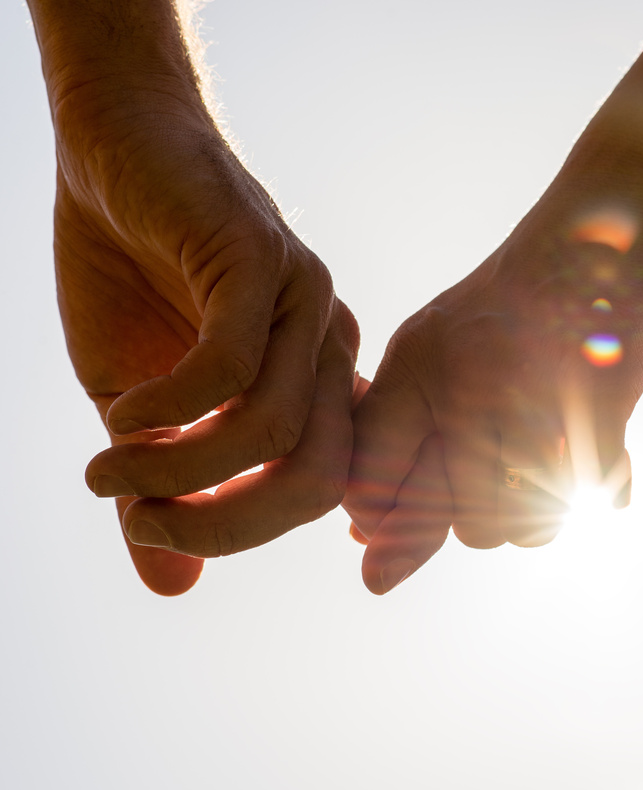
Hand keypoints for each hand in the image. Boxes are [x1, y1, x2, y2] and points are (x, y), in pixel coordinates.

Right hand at [54, 83, 358, 593]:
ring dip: (181, 472)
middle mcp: (329, 345)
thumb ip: (164, 491)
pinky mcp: (261, 257)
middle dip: (227, 525)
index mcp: (316, 381)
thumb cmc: (132, 273)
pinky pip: (233, 364)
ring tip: (109, 472)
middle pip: (318, 479)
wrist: (114, 147)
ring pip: (275, 431)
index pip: (318, 490)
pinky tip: (125, 412)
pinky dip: (172, 410)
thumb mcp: (140, 403)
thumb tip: (172, 587)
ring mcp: (305, 299)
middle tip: (142, 521)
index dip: (243, 531)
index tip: (155, 529)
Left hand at [344, 176, 642, 593]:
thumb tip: (370, 564)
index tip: (425, 518)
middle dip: (488, 518)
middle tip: (520, 469)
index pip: (370, 485)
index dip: (397, 524)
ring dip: (546, 510)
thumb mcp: (457, 354)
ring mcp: (530, 383)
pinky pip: (587, 489)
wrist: (625, 207)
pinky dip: (603, 484)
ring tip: (562, 459)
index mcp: (416, 363)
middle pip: (458, 518)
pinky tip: (607, 463)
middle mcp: (461, 376)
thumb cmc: (536, 295)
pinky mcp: (600, 388)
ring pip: (517, 519)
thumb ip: (412, 449)